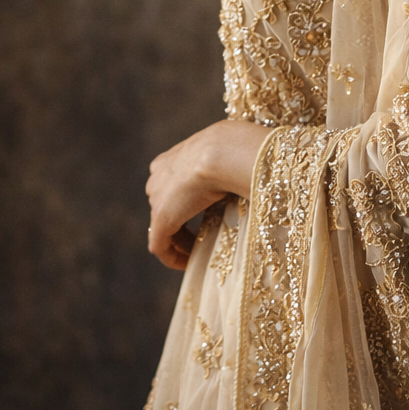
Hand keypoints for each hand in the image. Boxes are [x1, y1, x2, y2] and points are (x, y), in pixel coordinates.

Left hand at [146, 118, 269, 269]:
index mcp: (171, 159)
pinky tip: (190, 263)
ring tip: (200, 251)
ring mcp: (157, 199)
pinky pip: (161, 247)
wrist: (222, 152)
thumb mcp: (229, 152)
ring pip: (163, 226)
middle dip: (182, 222)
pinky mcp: (161, 220)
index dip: (185, 202)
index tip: (203, 214)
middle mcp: (158, 177)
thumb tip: (251, 164)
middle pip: (165, 205)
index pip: (171, 184)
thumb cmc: (234, 147)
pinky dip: (173, 257)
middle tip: (202, 235)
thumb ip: (228, 162)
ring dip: (181, 240)